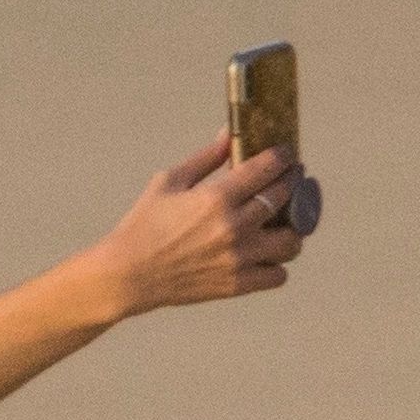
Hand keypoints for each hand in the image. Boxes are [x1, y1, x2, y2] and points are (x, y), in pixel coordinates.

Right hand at [100, 131, 304, 315]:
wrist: (127, 275)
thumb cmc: (143, 225)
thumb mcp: (169, 182)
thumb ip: (205, 158)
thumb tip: (230, 134)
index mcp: (216, 198)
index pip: (267, 168)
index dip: (282, 157)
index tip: (285, 154)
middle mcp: (233, 226)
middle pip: (285, 197)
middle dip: (292, 182)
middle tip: (290, 179)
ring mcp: (238, 258)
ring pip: (291, 241)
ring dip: (291, 229)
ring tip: (281, 223)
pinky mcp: (236, 284)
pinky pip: (278, 275)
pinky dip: (276, 265)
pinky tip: (264, 255)